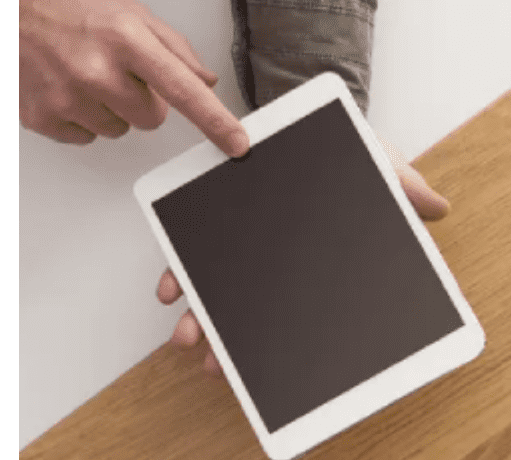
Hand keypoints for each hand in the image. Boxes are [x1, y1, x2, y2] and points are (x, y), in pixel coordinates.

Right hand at [19, 0, 249, 156]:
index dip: (215, 121)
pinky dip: (80, 116)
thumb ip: (173, 48)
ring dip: (110, 108)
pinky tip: (65, 86)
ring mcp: (68, 97)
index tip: (237, 144)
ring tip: (84, 74)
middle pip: (152, 120)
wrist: (8, 9)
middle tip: (114, 70)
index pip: (184, 91)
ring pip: (119, 130)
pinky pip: (87, 137)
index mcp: (124, 38)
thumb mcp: (127, 12)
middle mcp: (97, 70)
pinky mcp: (44, 117)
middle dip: (141, 99)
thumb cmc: (65, 6)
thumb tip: (205, 81)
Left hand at [159, 138, 451, 372]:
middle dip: (229, 347)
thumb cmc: (355, 164)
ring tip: (187, 340)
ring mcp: (248, 256)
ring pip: (220, 299)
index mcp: (317, 270)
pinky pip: (193, 261)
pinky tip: (169, 290)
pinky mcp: (218, 229)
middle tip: (217, 367)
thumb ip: (407, 192)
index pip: (300, 318)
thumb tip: (438, 208)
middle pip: (253, 319)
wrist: (317, 129)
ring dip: (199, 323)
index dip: (282, 349)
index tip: (269, 374)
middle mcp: (282, 273)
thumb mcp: (387, 174)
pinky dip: (178, 276)